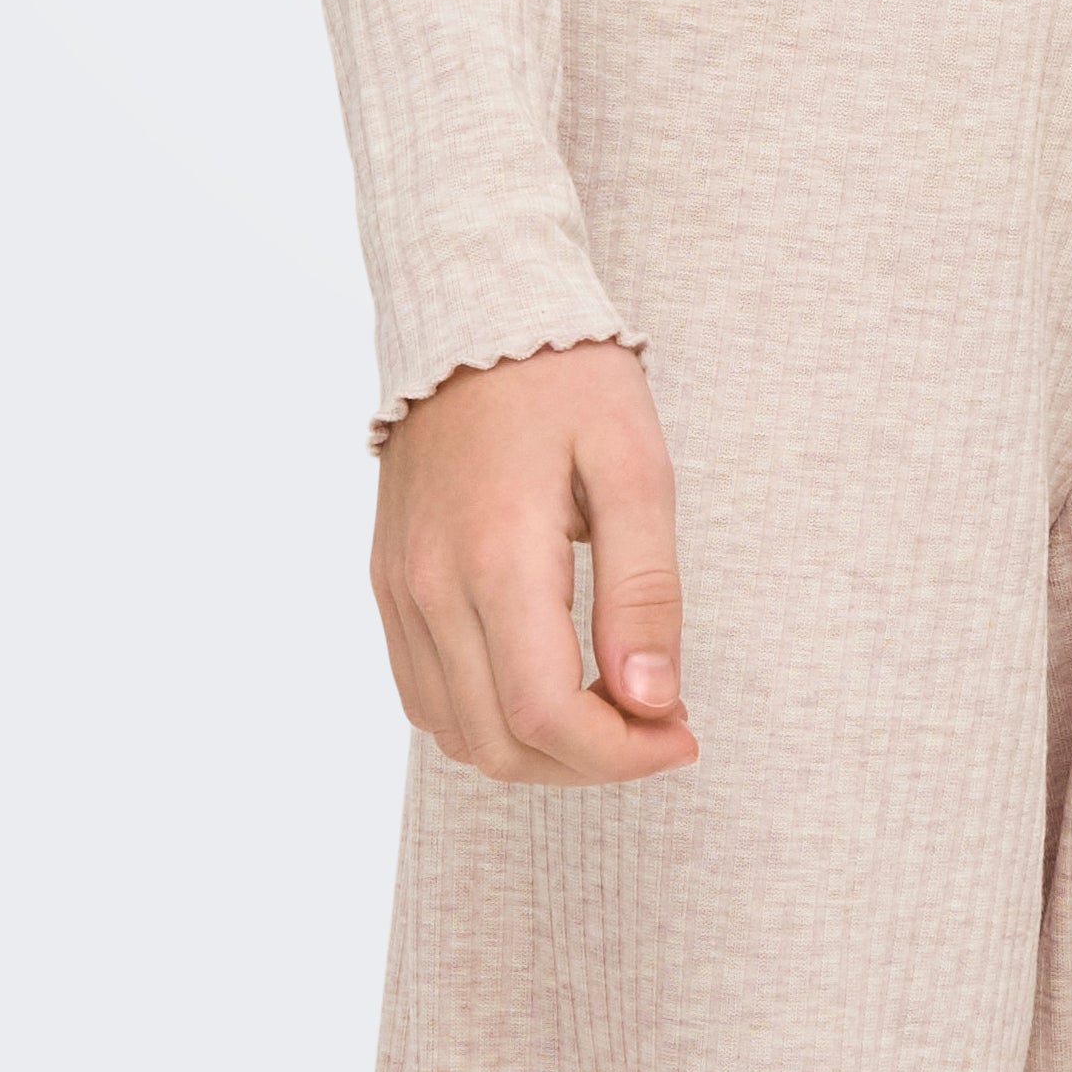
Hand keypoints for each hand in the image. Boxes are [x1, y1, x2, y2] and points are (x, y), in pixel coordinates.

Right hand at [370, 340, 699, 781]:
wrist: (475, 309)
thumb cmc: (565, 376)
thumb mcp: (635, 466)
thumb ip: (644, 590)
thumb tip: (653, 700)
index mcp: (496, 558)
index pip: (545, 715)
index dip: (621, 753)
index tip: (682, 734)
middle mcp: (432, 587)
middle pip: (500, 744)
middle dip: (589, 762)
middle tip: (659, 723)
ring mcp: (401, 588)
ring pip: (456, 734)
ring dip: (537, 750)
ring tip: (609, 705)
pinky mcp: (390, 582)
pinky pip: (425, 693)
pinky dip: (486, 717)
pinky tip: (546, 681)